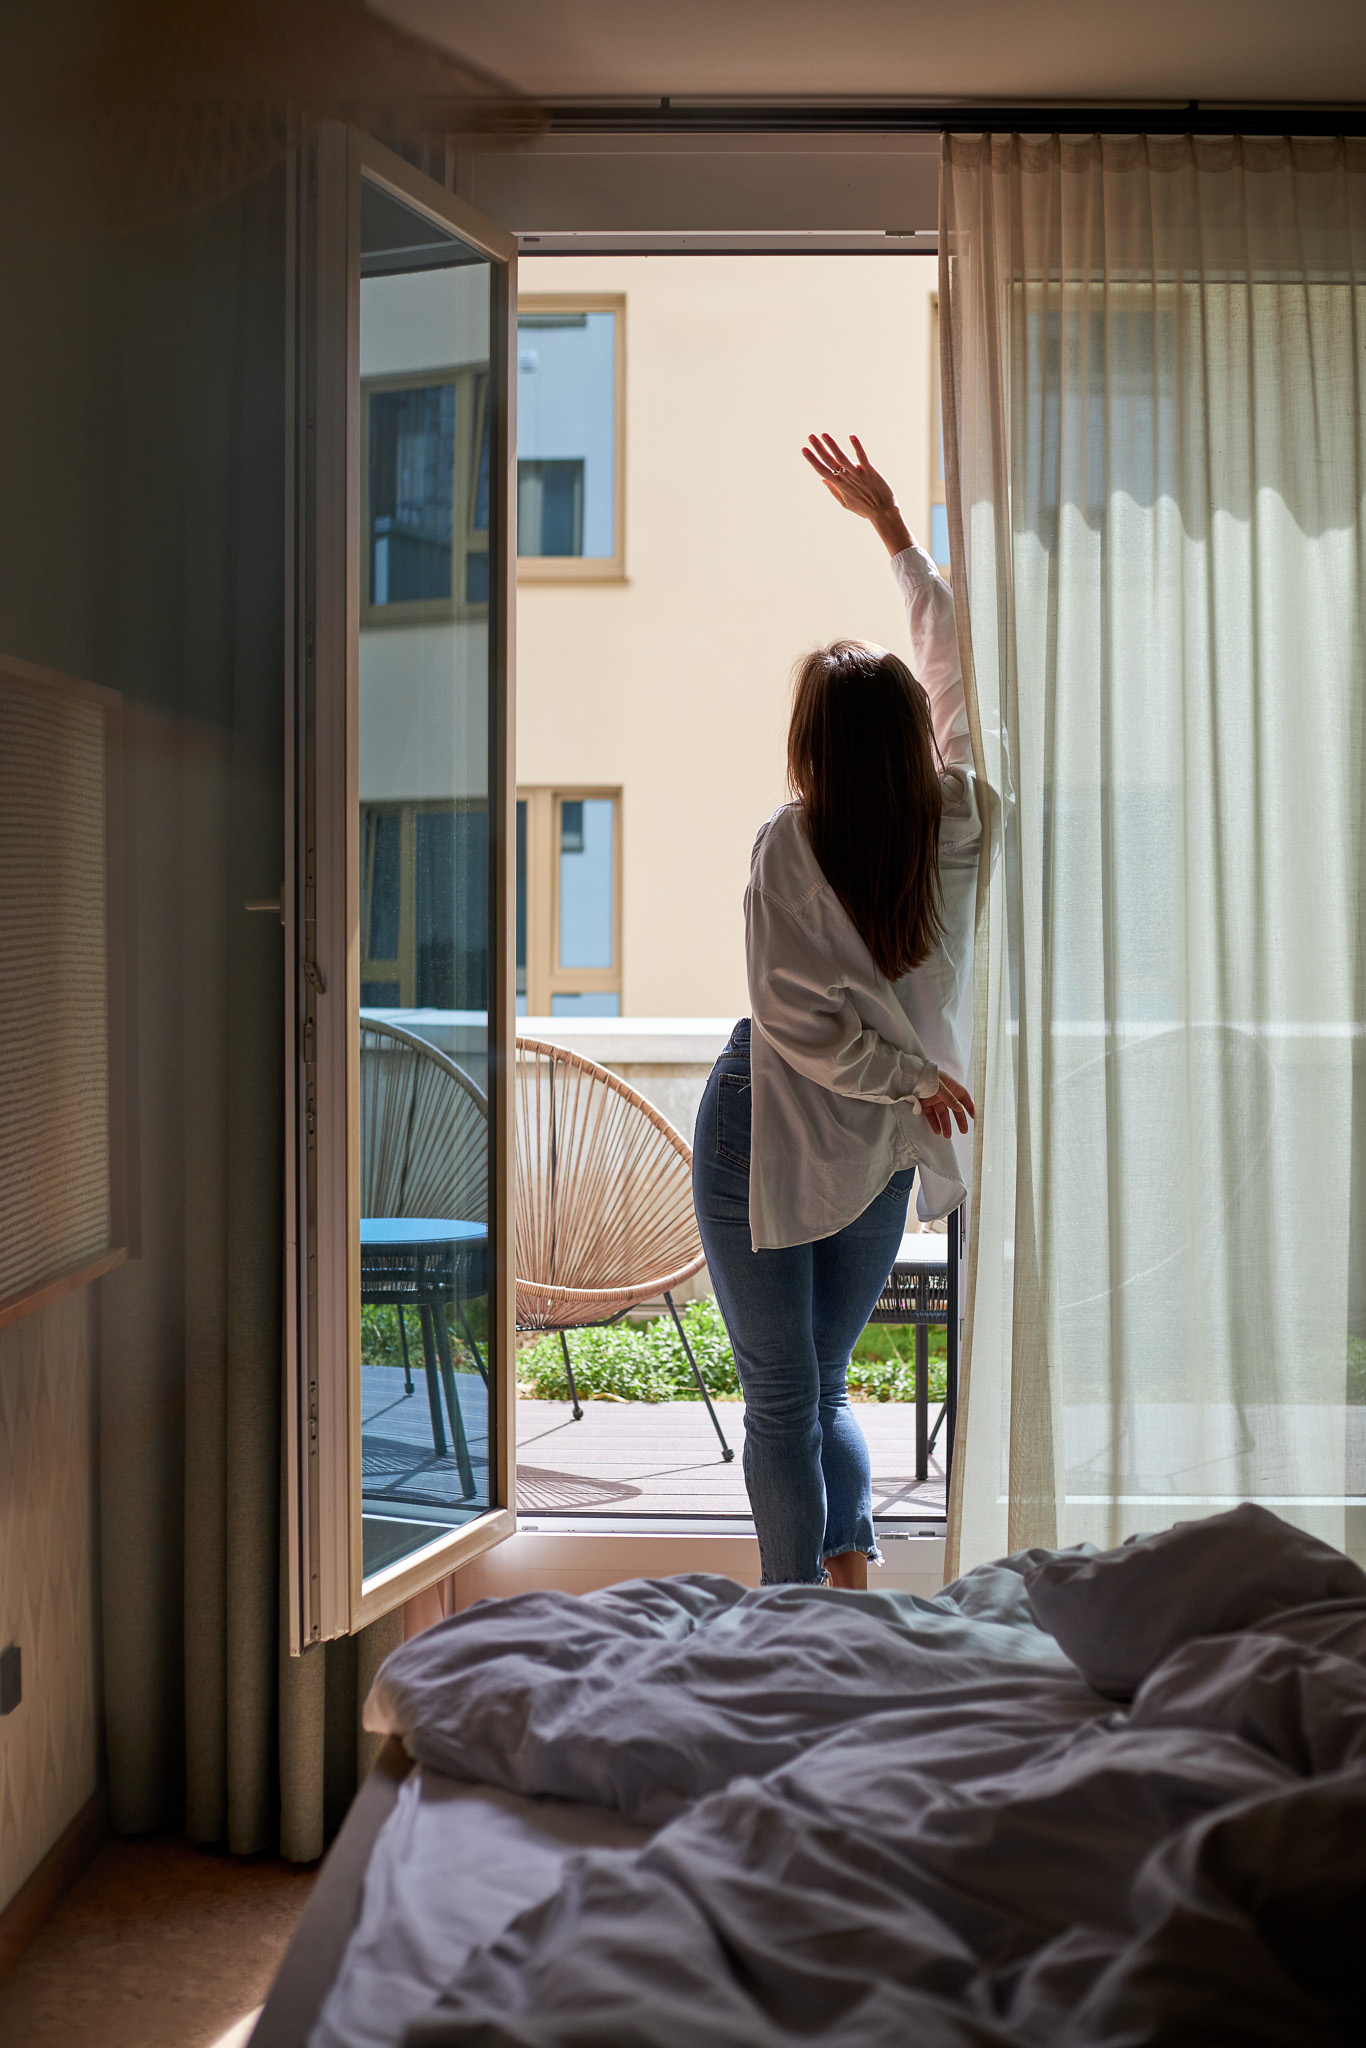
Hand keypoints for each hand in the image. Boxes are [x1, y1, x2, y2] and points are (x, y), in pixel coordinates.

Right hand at [801, 433, 911, 555]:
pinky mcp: (870, 471)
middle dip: (819, 448)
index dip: (812, 460)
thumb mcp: (846, 503)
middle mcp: (847, 479)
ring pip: (842, 458)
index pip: (822, 470)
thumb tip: (823, 479)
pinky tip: (851, 436)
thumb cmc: (865, 509)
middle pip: (829, 461)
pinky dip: (857, 446)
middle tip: (810, 436)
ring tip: (824, 434)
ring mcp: (858, 474)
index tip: (804, 449)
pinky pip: (862, 457)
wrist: (883, 513)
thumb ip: (834, 490)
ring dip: (832, 445)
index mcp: (840, 486)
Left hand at [917, 1072, 974, 1140]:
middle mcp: (943, 1092)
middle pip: (954, 1107)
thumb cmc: (924, 1076)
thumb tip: (960, 1109)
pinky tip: (937, 1131)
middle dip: (959, 1119)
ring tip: (947, 1136)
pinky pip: (930, 1115)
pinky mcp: (923, 1103)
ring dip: (945, 1124)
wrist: (905, 1075)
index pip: (963, 1096)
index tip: (975, 1117)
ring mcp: (933, 1098)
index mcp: (950, 1084)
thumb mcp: (939, 1086)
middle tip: (964, 1131)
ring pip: (942, 1113)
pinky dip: (934, 1123)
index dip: (970, 1106)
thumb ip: (949, 1098)